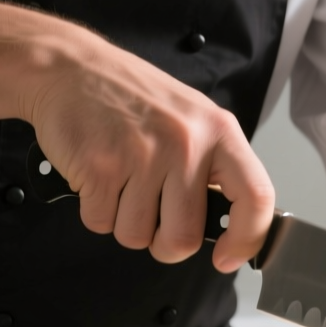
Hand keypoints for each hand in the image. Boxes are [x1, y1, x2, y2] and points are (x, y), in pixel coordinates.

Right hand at [22, 38, 274, 272]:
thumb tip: (230, 225)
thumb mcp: (192, 119)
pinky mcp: (100, 167)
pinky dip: (96, 211)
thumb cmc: (133, 97)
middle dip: (165, 244)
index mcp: (219, 132)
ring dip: (125, 222)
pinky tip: (99, 177)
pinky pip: (101, 223)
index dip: (247, 239)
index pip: (256, 196)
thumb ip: (213, 167)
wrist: (69, 68)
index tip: (228, 257)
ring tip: (122, 182)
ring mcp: (142, 155)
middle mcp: (186, 144)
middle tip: (154, 219)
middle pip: (184, 238)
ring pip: (137, 236)